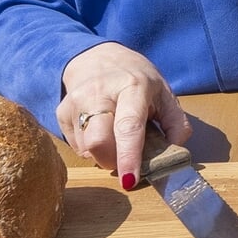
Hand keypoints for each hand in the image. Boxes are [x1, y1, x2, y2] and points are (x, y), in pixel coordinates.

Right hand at [58, 42, 194, 188]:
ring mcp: (75, 102)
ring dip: (103, 155)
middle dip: (113, 160)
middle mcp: (99, 93)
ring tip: (115, 137)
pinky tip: (101, 131)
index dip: (129, 156)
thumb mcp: (164, 92)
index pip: (128, 126)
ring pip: (86, 148)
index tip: (130, 180)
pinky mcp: (61, 112)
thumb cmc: (136, 78)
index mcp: (132, 87)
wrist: (97, 57)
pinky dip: (91, 148)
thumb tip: (176, 153)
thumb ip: (176, 123)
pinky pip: (76, 146)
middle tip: (127, 157)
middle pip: (97, 141)